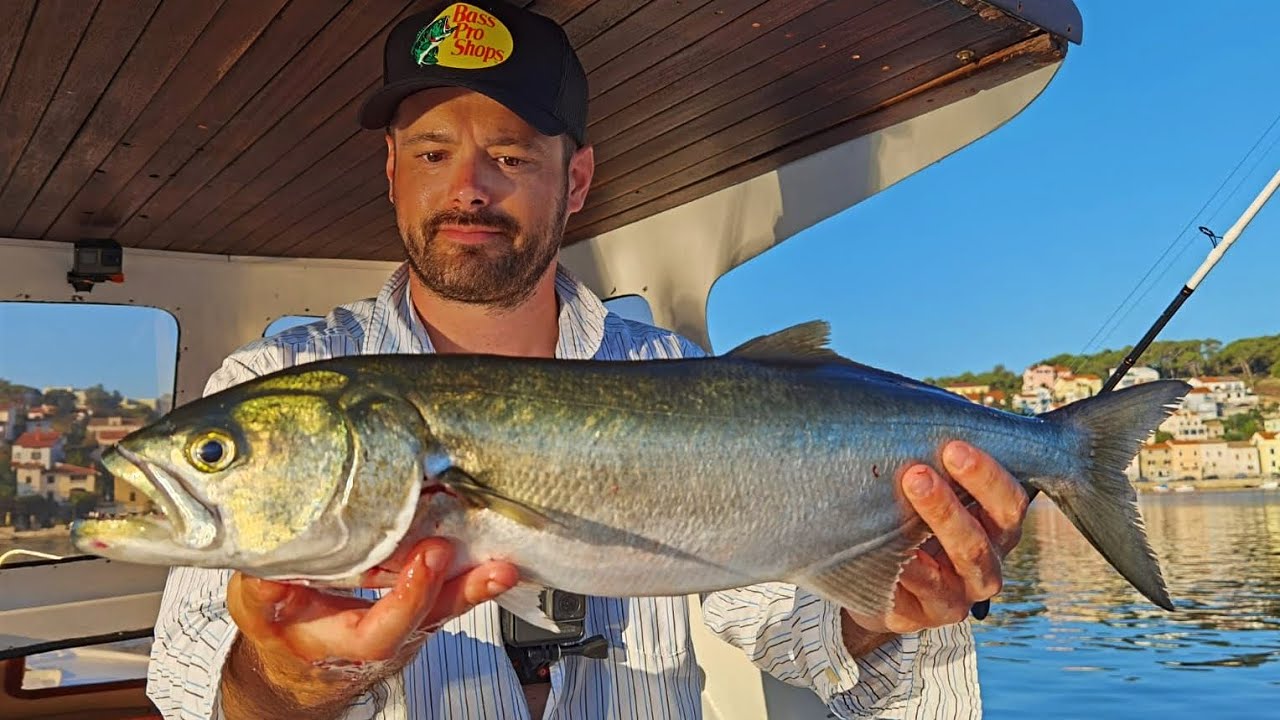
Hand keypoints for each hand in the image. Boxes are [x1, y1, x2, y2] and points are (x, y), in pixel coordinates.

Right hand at [222, 538, 516, 713]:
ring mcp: (404, 628)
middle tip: (488, 562)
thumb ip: (263, 591)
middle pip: (427, 622)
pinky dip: (471, 576)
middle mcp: (380, 640)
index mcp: (339, 643)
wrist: (298, 660)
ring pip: (444, 610)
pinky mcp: (418, 611)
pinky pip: (447, 596)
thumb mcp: (257, 608)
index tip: (429, 557)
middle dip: (459, 591)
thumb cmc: (280, 627)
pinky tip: (495, 558)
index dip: (409, 597)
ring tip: (504, 566)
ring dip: (475, 585)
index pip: (381, 631)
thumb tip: (268, 568)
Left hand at [844, 441, 1028, 638]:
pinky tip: (888, 552)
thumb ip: (935, 458)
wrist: (873, 580)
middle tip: (916, 473)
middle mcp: (985, 565)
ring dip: (930, 533)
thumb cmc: (909, 520)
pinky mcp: (921, 617)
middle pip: (982, 538)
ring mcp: (956, 596)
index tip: (953, 446)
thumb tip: (913, 408)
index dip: (987, 476)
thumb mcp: (929, 490)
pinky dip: (906, 573)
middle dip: (950, 505)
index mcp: (996, 528)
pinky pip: (919, 597)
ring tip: (900, 506)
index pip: (1010, 502)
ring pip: (956, 569)